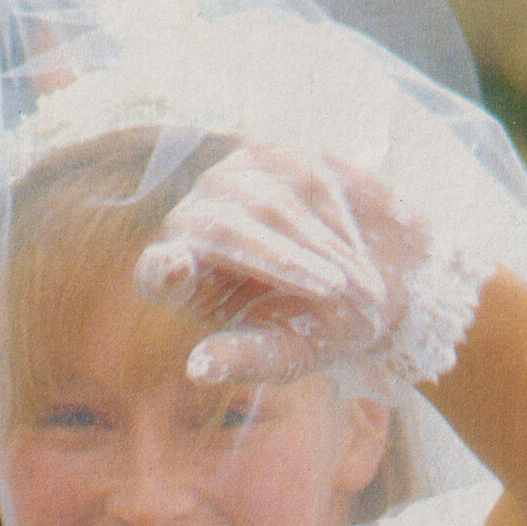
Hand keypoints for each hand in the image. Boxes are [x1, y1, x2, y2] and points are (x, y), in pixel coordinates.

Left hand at [134, 144, 428, 383]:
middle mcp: (192, 223)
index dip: (165, 269)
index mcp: (181, 281)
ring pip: (271, 203)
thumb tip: (199, 369)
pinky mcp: (268, 156)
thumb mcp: (283, 355)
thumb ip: (243, 360)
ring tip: (360, 285)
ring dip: (321, 245)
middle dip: (286, 262)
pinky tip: (354, 251)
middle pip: (226, 231)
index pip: (157, 272)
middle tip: (335, 291)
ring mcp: (227, 181)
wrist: (368, 280)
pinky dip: (336, 220)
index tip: (174, 267)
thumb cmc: (312, 328)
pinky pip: (305, 180)